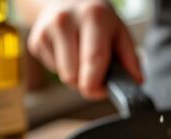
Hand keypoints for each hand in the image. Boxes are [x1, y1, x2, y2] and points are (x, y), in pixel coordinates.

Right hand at [27, 0, 142, 99]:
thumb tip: (135, 82)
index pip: (93, 61)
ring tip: (80, 56)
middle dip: (86, 81)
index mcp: (92, 17)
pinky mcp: (35, 40)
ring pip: (62, 76)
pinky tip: (66, 51)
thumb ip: (130, 59)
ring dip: (75, 75)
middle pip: (73, 76)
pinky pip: (52, 70)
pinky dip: (62, 67)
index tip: (103, 90)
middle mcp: (66, 21)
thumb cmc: (96, 19)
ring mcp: (46, 30)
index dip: (98, 86)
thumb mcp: (119, 31)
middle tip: (94, 70)